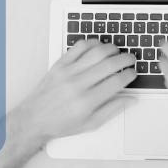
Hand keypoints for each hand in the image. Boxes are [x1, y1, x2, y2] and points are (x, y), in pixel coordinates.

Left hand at [9, 41, 136, 144]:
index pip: (117, 81)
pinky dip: (92, 43)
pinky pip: (79, 47)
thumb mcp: (91, 123)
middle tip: (131, 60)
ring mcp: (68, 72)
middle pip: (110, 64)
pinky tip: (99, 46)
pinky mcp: (59, 64)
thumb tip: (131, 99)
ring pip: (96, 52)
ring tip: (117, 52)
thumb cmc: (61, 123)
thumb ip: (113, 109)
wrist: (34, 118)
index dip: (130, 75)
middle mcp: (78, 84)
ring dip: (112, 49)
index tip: (133, 73)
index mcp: (87, 101)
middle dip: (126, 59)